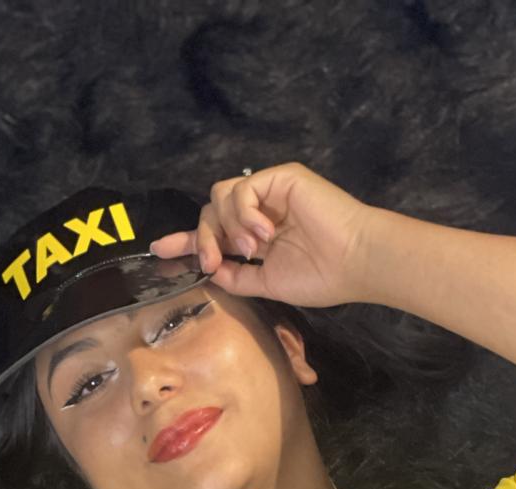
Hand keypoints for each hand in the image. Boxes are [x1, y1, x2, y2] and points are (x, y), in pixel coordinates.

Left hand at [148, 160, 373, 309]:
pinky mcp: (281, 178)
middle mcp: (261, 210)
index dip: (186, 240)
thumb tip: (209, 271)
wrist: (355, 262)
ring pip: (220, 197)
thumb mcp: (268, 284)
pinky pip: (242, 189)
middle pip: (210, 212)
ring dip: (228, 228)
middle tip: (214, 263)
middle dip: (204, 239)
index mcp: (257, 235)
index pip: (214, 231)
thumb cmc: (322, 276)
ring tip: (253, 249)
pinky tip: (264, 234)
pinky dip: (245, 213)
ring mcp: (270, 192)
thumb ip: (238, 277)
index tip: (160, 251)